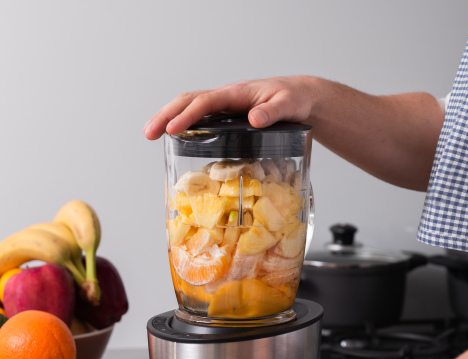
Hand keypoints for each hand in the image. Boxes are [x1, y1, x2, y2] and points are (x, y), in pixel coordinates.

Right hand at [143, 76, 316, 139]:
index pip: (206, 102)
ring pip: (190, 107)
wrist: (299, 97)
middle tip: (149, 133)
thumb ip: (273, 111)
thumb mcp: (289, 105)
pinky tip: (174, 137)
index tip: (173, 129)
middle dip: (166, 115)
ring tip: (152, 134)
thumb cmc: (294, 99)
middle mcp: (226, 97)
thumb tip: (254, 119)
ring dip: (169, 118)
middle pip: (188, 101)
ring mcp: (224, 106)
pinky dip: (183, 123)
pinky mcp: (226, 115)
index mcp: (237, 94)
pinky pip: (199, 116)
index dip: (188, 115)